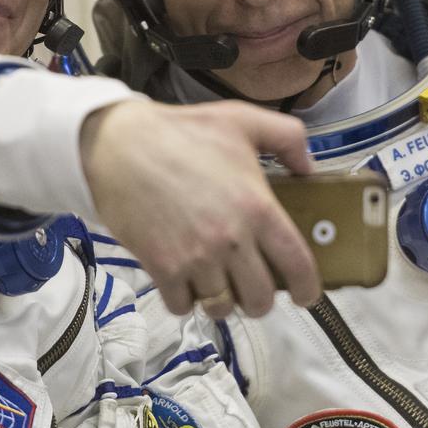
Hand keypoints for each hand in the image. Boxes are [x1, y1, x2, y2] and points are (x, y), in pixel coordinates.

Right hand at [79, 99, 320, 318]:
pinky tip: (185, 281)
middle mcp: (231, 240)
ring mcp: (195, 258)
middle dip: (260, 299)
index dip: (307, 288)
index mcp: (258, 207)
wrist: (120, 145)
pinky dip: (186, 300)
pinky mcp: (162, 267)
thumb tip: (308, 169)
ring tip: (218, 284)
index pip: (297, 265)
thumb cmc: (180, 131)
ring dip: (223, 301)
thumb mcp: (242, 120)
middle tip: (252, 286)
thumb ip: (287, 138)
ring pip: (221, 308)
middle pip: (259, 298)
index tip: (304, 295)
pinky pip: (182, 306)